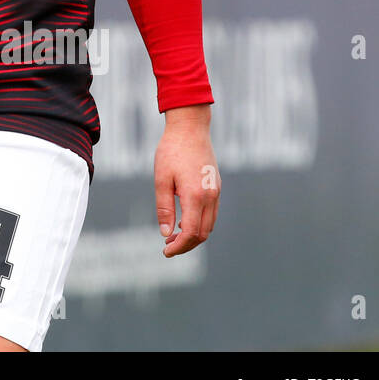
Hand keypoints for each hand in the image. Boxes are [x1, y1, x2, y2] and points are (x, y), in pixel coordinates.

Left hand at [154, 104, 219, 256]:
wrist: (190, 127)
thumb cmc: (171, 151)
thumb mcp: (162, 179)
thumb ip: (164, 208)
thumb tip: (166, 234)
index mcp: (195, 196)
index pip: (191, 233)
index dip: (179, 247)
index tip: (165, 251)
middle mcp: (210, 197)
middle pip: (203, 233)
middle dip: (186, 244)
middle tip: (167, 246)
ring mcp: (216, 192)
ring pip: (210, 225)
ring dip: (194, 235)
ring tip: (173, 235)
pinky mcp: (216, 186)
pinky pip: (212, 213)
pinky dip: (200, 223)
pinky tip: (184, 220)